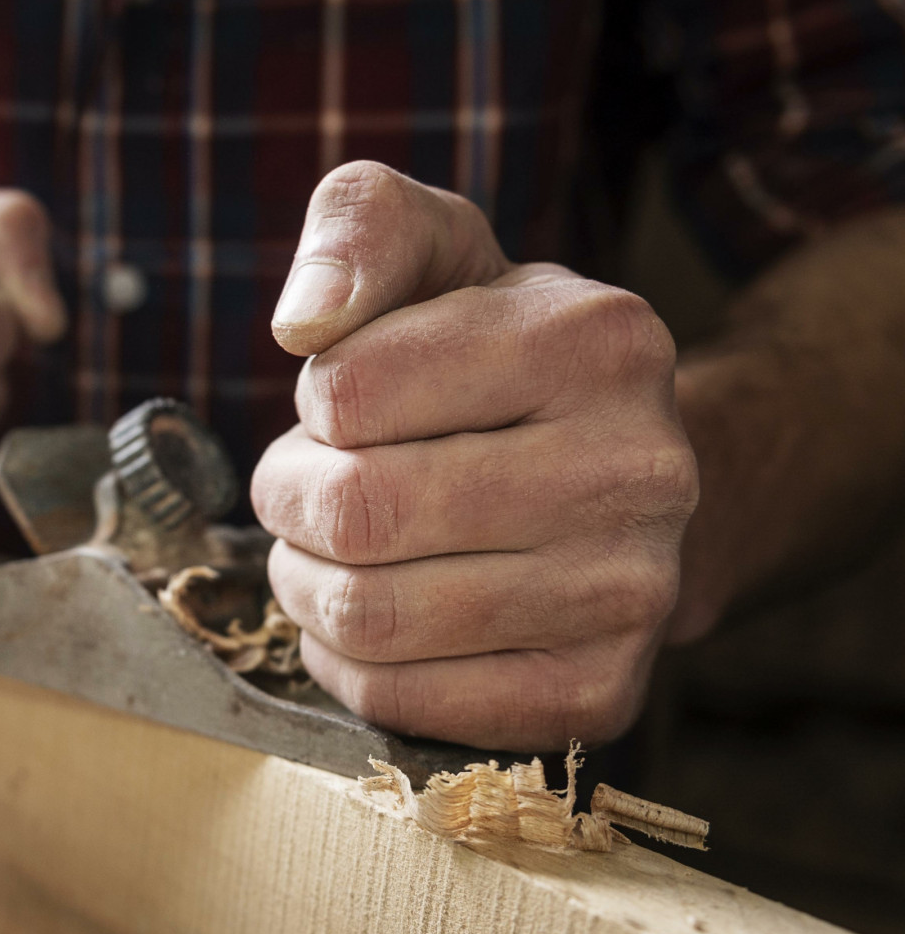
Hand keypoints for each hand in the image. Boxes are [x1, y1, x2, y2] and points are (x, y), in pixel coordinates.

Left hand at [251, 162, 696, 750]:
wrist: (615, 476)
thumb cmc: (494, 360)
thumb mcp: (440, 253)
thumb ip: (360, 230)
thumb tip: (304, 320)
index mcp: (596, 340)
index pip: (348, 391)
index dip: (314, 404)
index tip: (344, 404)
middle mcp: (638, 470)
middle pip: (358, 513)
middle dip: (293, 499)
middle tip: (309, 488)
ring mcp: (629, 594)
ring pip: (370, 617)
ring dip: (309, 584)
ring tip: (332, 551)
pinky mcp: (595, 694)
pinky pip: (400, 703)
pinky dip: (348, 664)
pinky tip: (373, 617)